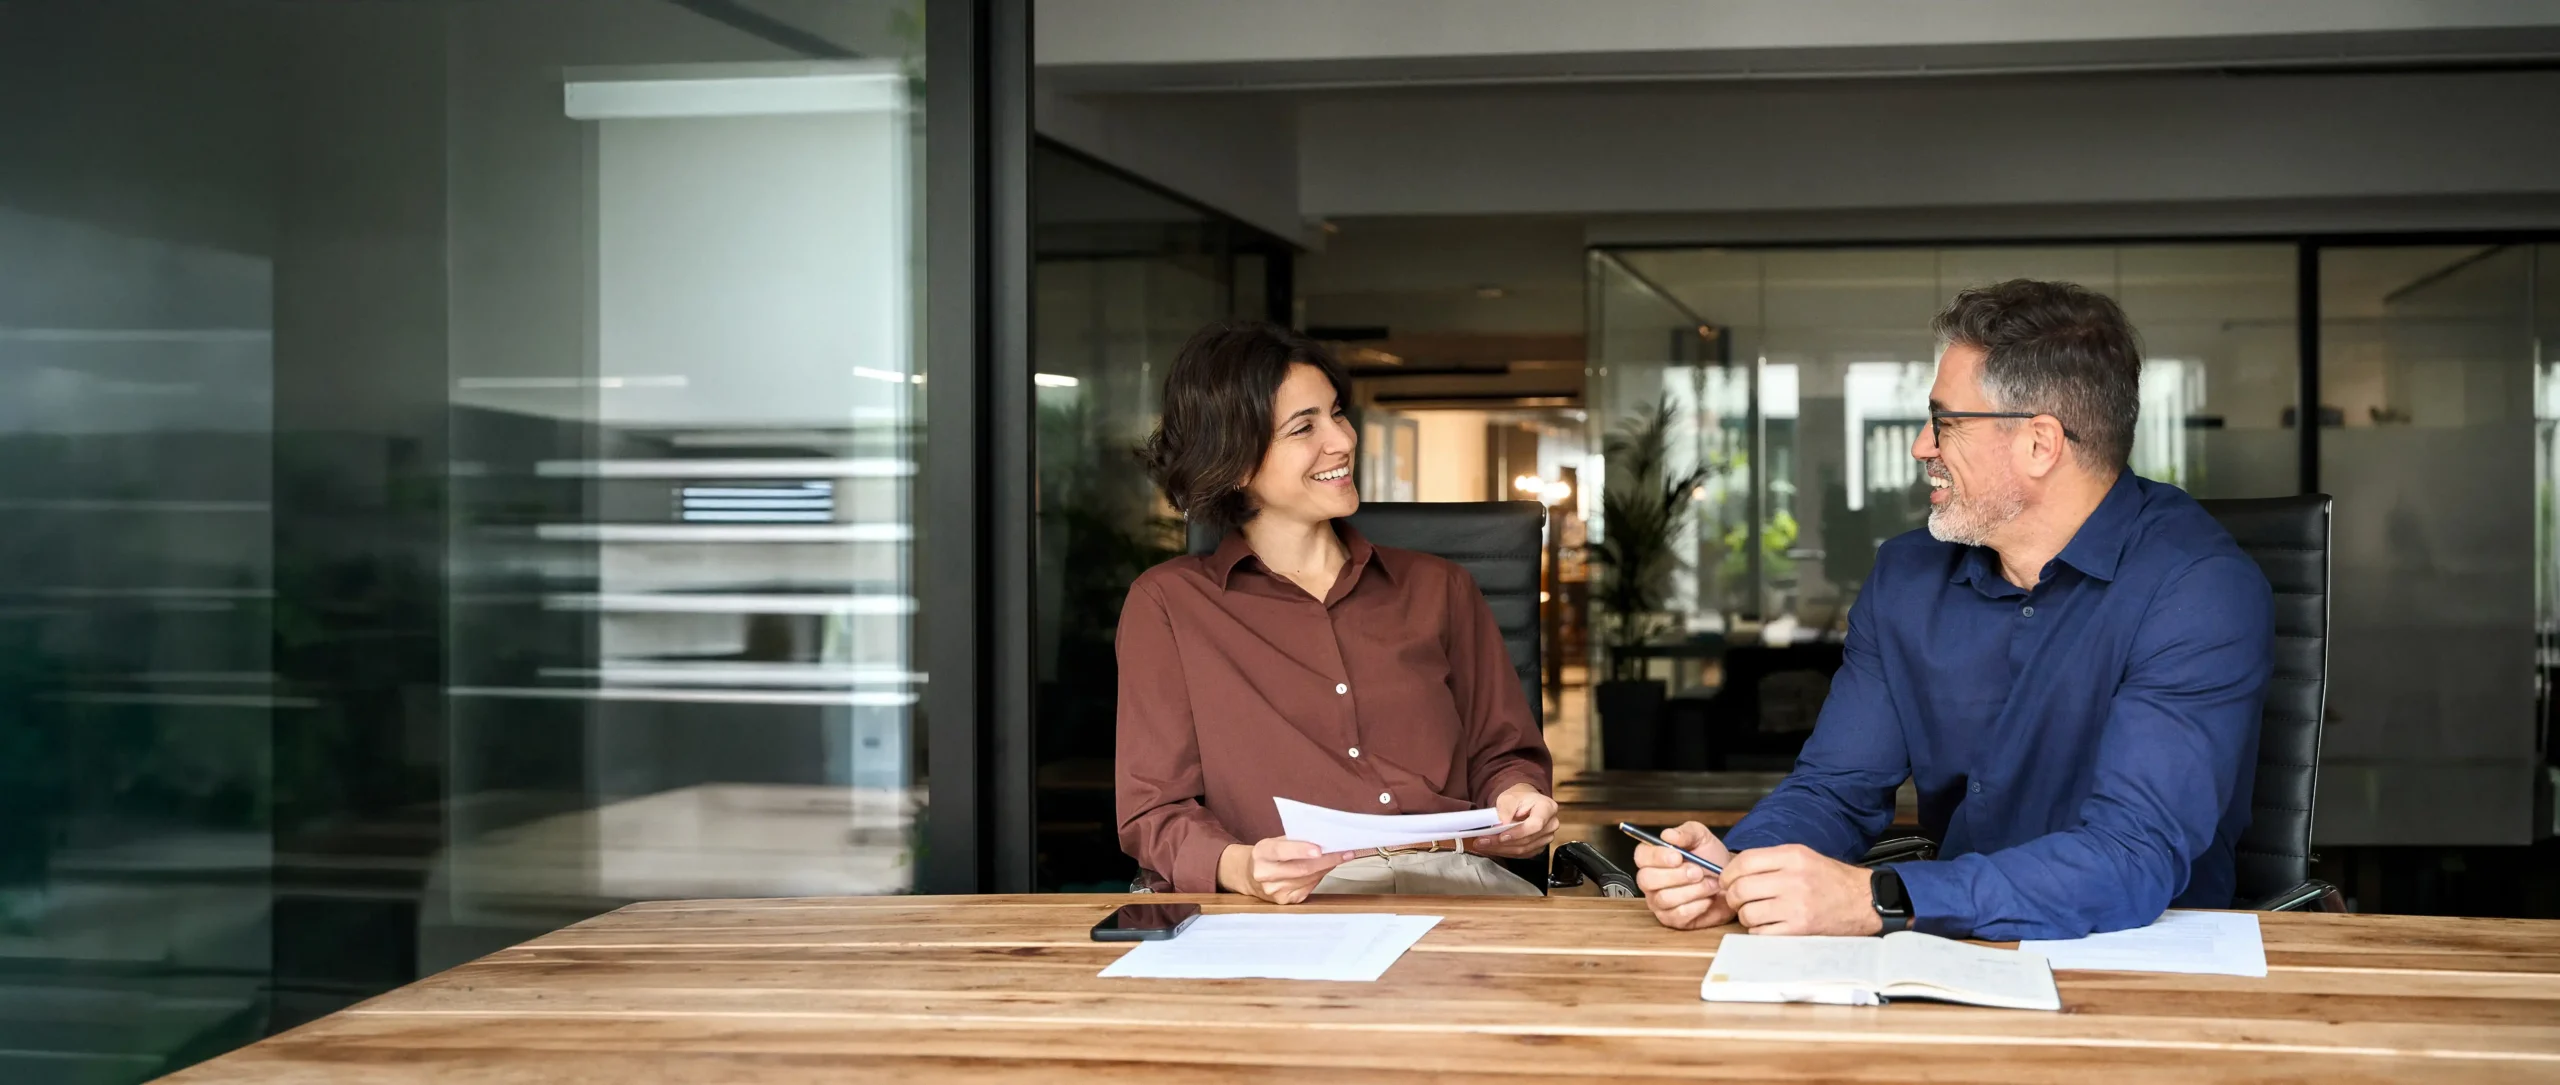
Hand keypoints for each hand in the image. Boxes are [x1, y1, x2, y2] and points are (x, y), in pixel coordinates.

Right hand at [1218, 838, 1352, 903]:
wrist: (1250, 875)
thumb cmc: (1268, 854)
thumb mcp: (1274, 841)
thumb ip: (1295, 840)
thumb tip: (1325, 840)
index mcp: (1261, 854)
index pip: (1282, 851)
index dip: (1301, 850)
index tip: (1320, 849)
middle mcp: (1264, 875)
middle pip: (1301, 869)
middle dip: (1327, 860)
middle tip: (1345, 853)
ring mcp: (1274, 891)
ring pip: (1308, 879)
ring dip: (1326, 868)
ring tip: (1339, 858)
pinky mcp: (1284, 901)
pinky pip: (1308, 888)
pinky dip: (1319, 877)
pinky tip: (1324, 869)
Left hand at [1474, 783, 1559, 858]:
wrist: (1525, 802)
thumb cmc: (1519, 798)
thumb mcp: (1509, 797)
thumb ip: (1506, 809)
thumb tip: (1501, 824)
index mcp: (1547, 808)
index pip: (1535, 825)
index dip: (1518, 833)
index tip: (1501, 836)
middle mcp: (1550, 824)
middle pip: (1527, 840)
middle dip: (1502, 843)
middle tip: (1482, 841)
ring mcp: (1546, 837)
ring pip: (1523, 849)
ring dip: (1500, 849)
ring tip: (1482, 845)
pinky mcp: (1538, 847)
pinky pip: (1522, 854)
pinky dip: (1505, 852)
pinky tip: (1492, 848)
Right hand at [1633, 822, 1735, 929]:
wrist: (1731, 880)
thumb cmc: (1711, 858)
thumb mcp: (1701, 837)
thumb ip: (1685, 832)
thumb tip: (1668, 835)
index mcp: (1653, 857)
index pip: (1641, 856)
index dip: (1657, 857)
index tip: (1677, 856)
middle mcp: (1651, 880)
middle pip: (1647, 880)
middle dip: (1676, 876)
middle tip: (1698, 872)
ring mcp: (1659, 902)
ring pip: (1664, 898)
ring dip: (1692, 890)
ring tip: (1710, 884)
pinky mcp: (1671, 919)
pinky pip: (1678, 914)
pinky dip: (1697, 905)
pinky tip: (1707, 898)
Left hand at [1719, 844, 1882, 935]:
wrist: (1864, 901)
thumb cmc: (1832, 880)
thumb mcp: (1804, 857)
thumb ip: (1771, 861)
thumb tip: (1735, 872)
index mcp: (1793, 856)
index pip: (1745, 861)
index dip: (1728, 873)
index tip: (1727, 881)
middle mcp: (1793, 879)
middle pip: (1741, 888)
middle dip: (1733, 897)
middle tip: (1738, 900)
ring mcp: (1796, 906)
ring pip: (1748, 913)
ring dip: (1746, 916)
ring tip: (1758, 914)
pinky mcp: (1800, 930)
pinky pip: (1762, 933)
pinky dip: (1760, 932)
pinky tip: (1770, 926)